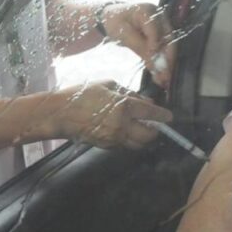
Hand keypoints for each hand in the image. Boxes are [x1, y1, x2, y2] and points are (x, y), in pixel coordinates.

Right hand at [48, 81, 172, 149]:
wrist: (61, 114)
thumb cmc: (83, 94)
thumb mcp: (108, 85)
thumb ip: (129, 93)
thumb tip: (146, 103)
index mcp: (124, 107)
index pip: (151, 114)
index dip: (163, 116)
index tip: (169, 117)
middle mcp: (122, 125)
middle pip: (148, 135)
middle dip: (155, 130)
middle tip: (155, 124)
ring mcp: (114, 138)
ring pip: (138, 144)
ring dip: (144, 138)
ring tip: (142, 129)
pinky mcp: (107, 146)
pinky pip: (125, 145)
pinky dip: (130, 140)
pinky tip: (126, 131)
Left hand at [100, 3, 175, 87]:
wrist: (112, 17)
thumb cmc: (115, 23)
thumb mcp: (123, 34)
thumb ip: (139, 47)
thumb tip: (155, 64)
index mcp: (148, 11)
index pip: (155, 32)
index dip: (156, 49)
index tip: (154, 66)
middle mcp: (160, 16)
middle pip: (168, 39)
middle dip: (167, 60)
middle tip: (165, 77)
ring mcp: (163, 25)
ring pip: (169, 46)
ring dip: (167, 63)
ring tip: (164, 80)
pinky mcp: (162, 34)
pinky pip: (165, 49)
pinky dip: (163, 62)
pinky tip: (160, 75)